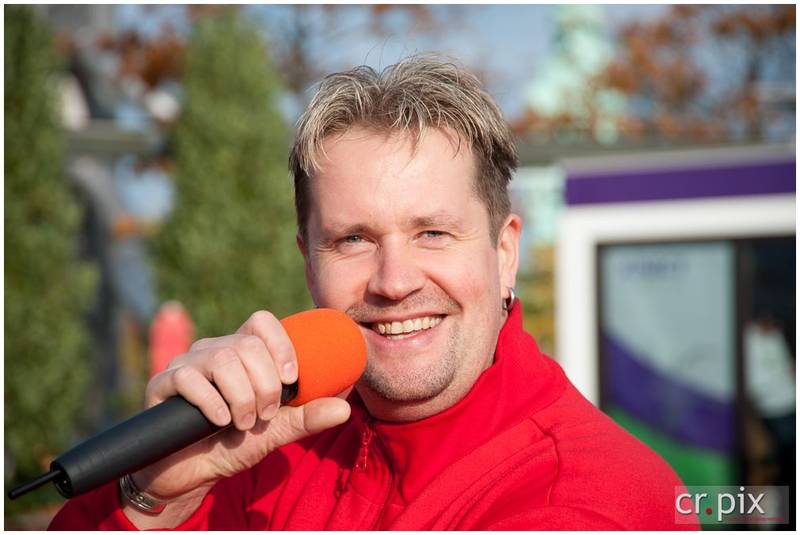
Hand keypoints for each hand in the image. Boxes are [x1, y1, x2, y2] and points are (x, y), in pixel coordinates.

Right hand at [124, 311, 350, 526]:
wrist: (191, 474)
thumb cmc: (235, 444)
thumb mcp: (278, 431)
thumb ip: (308, 417)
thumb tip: (346, 408)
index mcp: (242, 352)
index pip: (262, 322)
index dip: (281, 345)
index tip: (290, 379)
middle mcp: (214, 350)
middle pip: (247, 345)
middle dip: (265, 385)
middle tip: (266, 415)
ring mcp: (186, 364)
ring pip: (222, 360)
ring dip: (242, 397)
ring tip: (244, 423)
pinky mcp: (162, 384)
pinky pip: (190, 378)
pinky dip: (212, 403)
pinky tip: (220, 423)